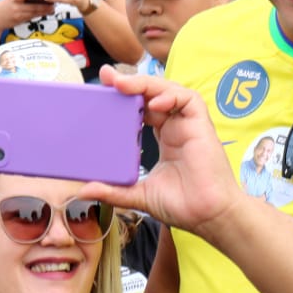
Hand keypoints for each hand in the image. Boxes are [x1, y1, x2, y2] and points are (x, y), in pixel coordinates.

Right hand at [0, 0, 55, 30]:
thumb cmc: (1, 8)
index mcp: (13, 0)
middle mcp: (16, 8)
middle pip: (32, 7)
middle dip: (44, 6)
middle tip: (53, 4)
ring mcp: (19, 16)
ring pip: (34, 13)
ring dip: (44, 12)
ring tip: (52, 9)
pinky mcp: (20, 21)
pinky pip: (30, 18)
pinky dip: (37, 15)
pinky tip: (44, 13)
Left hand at [79, 68, 242, 235]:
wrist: (208, 216)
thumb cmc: (183, 206)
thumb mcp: (139, 196)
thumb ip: (114, 191)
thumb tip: (84, 190)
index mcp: (165, 138)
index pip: (143, 108)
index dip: (126, 96)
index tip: (103, 89)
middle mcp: (176, 127)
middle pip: (153, 94)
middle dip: (131, 82)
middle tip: (107, 76)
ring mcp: (189, 125)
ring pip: (169, 91)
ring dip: (145, 84)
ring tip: (122, 84)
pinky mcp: (201, 126)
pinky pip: (189, 100)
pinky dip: (171, 95)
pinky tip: (154, 102)